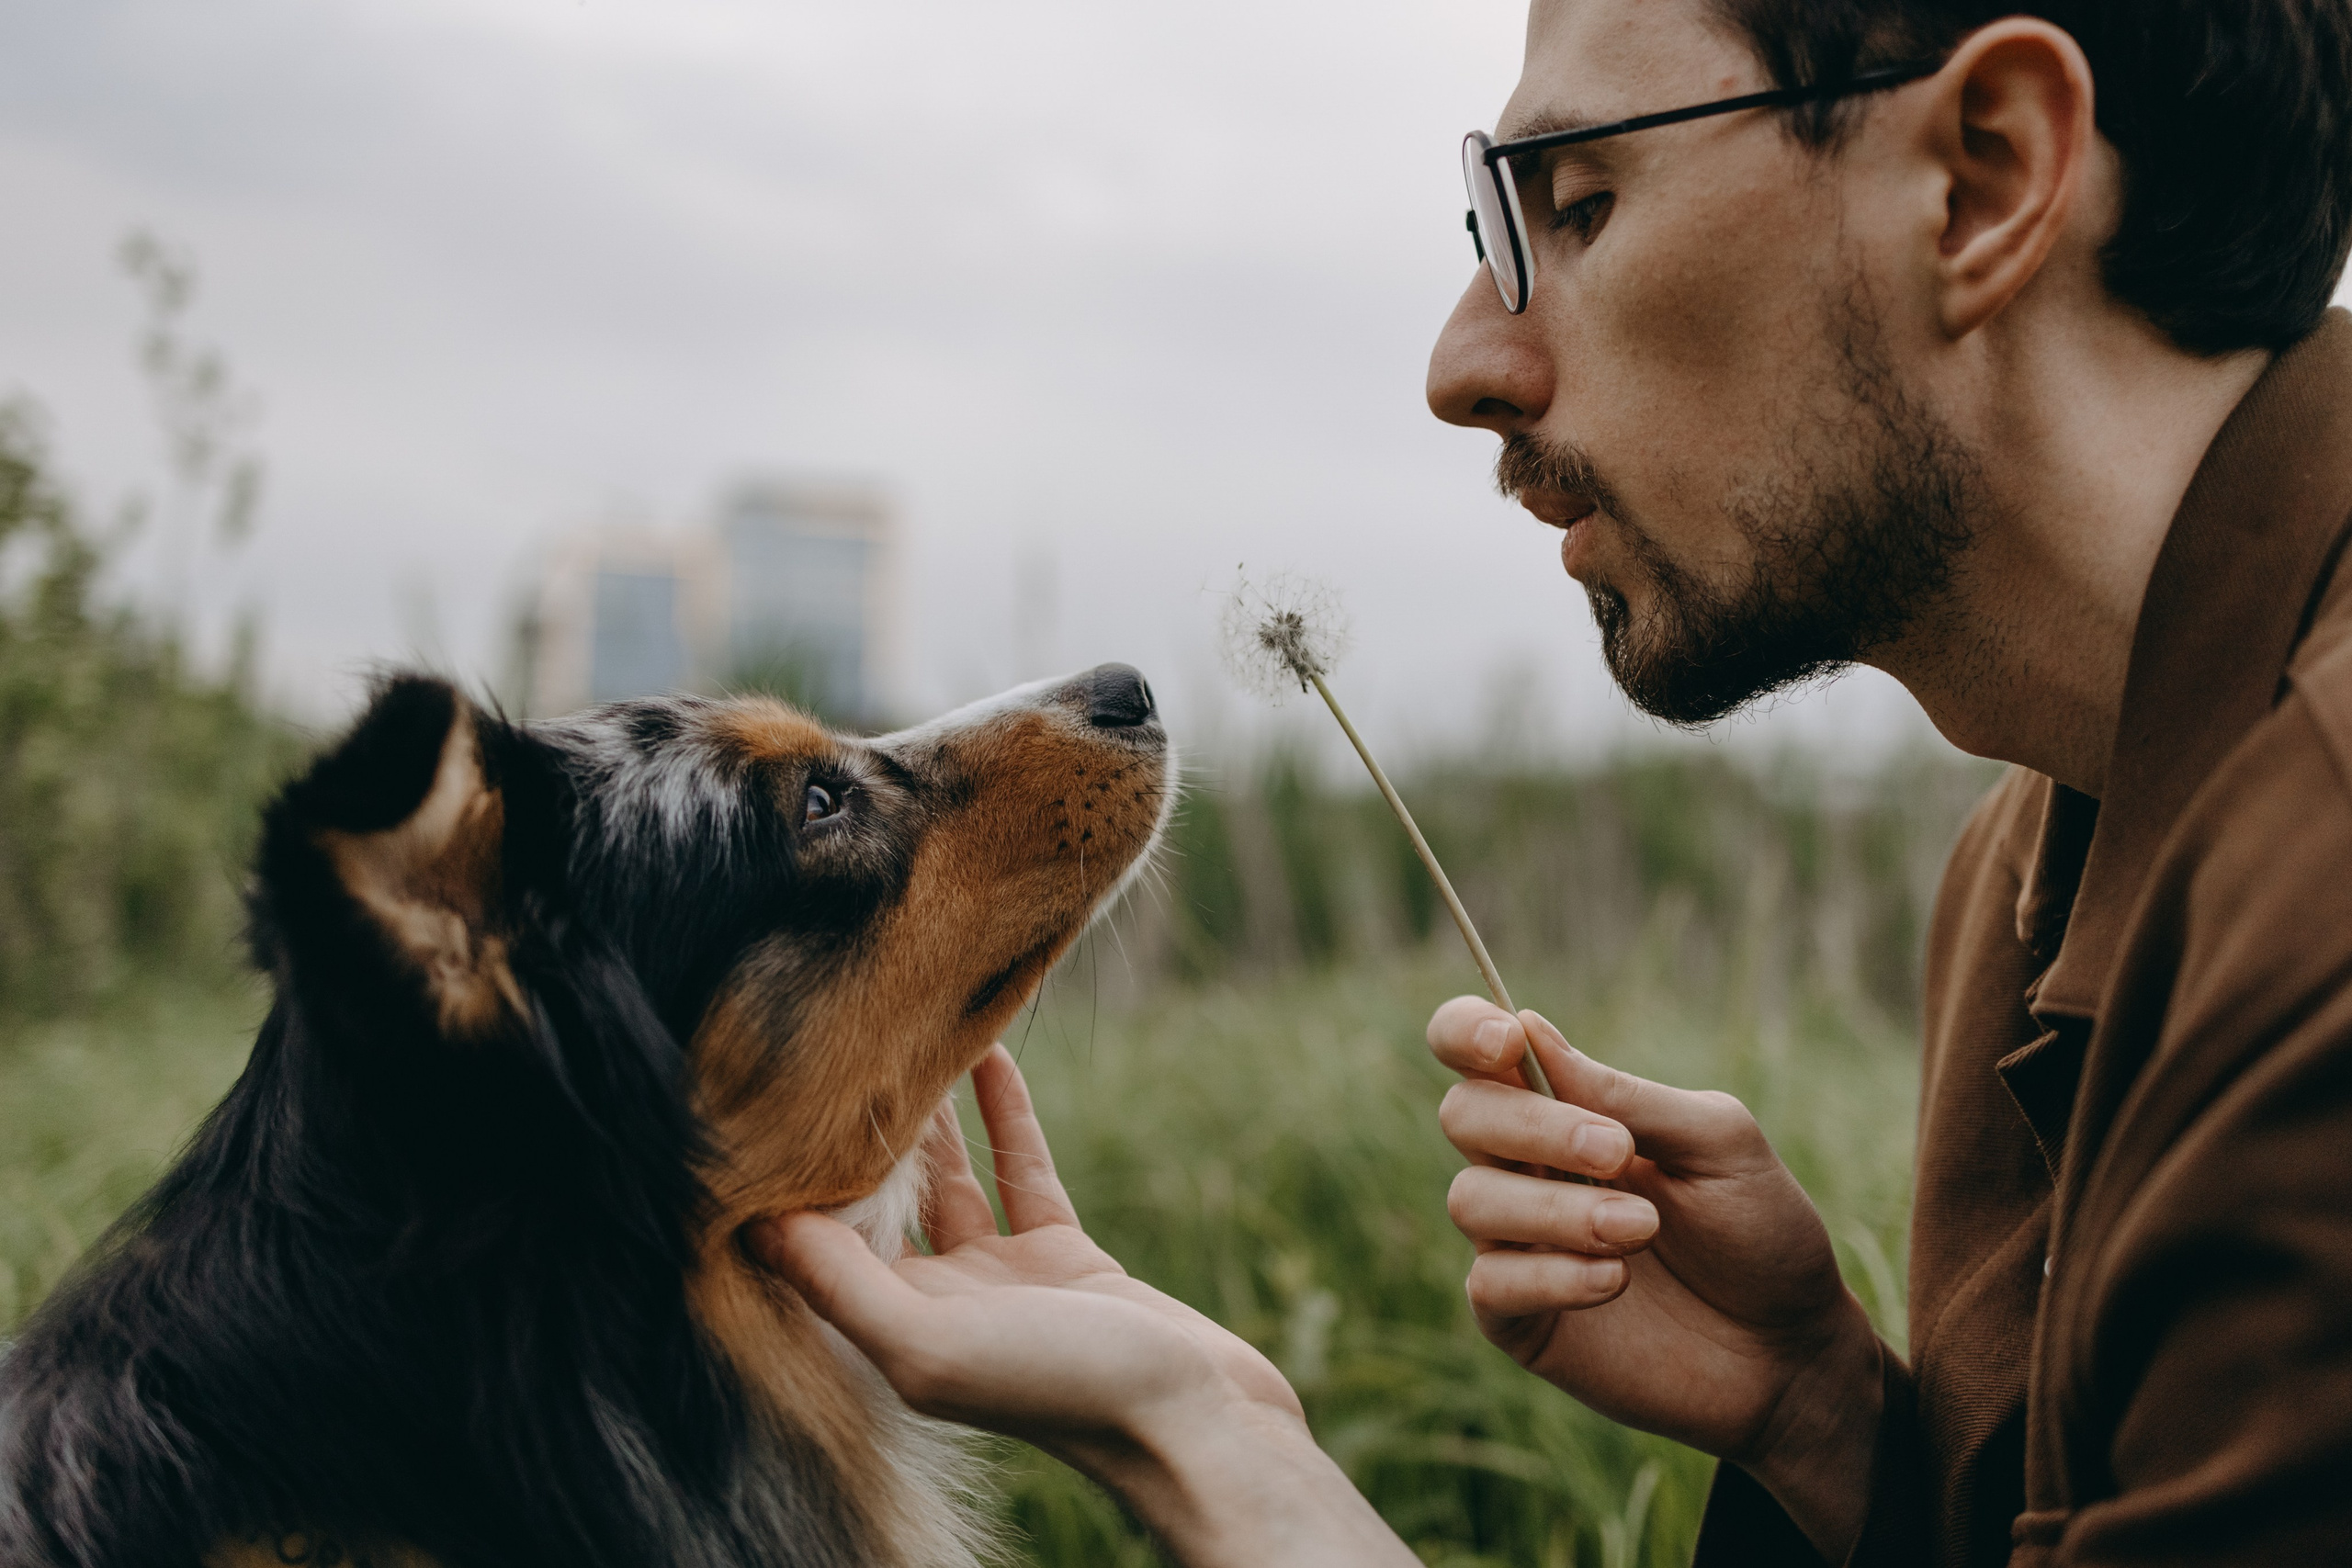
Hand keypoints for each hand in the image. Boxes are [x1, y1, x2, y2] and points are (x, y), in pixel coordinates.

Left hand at [751, 1045, 1415, 1567]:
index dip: (789, 1188)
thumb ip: (845, 1286)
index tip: (760, 1114)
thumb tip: (758, 1227)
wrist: (1196, 1417)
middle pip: (877, 1206)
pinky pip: (1022, 1170)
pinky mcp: (1064, 1256)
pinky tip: (991, 1056)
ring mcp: (1002, 1279)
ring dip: (929, 1115)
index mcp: (894, 1334)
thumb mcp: (933, 1342)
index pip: (818, 1250)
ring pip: (950, 1178)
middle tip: (828, 1057)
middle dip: (854, 1141)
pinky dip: (1005, 1115)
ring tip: (903, 1040)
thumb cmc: (1063, 1391)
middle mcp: (937, 1306)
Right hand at [1427, 998, 1883, 1559]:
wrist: (1791, 1351)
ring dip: (1557, 1208)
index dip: (1464, 1031)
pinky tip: (1615, 1281)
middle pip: (1466, 1115)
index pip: (1475, 1050)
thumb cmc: (1760, 1232)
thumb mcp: (1718, 1143)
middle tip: (1619, 1152)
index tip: (1505, 1040)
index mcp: (1568, 1107)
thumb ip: (1628, 1096)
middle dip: (1533, 1126)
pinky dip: (1551, 1274)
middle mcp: (1528, 1167)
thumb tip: (1530, 1029)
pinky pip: (1490, 1282)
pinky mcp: (1520, 1319)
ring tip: (1641, 1228)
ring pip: (1471, 1199)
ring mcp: (1518, 1243)